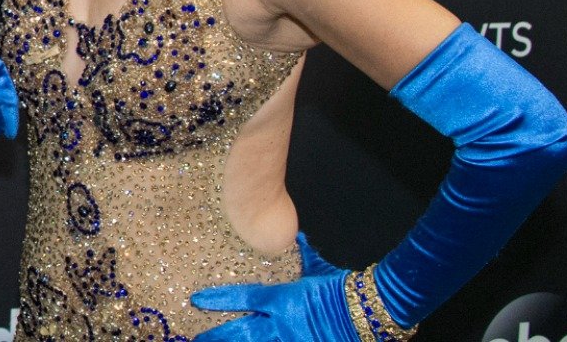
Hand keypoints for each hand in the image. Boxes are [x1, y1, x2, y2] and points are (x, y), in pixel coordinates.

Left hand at [189, 233, 356, 341]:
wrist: (370, 313)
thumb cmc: (342, 290)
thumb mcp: (318, 270)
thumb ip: (301, 256)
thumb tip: (295, 235)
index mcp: (283, 300)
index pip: (244, 299)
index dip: (219, 300)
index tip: (197, 300)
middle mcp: (282, 324)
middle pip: (241, 333)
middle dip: (218, 336)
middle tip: (197, 338)